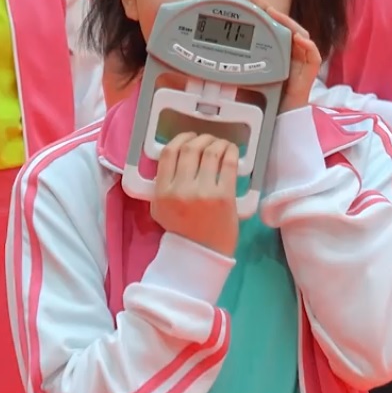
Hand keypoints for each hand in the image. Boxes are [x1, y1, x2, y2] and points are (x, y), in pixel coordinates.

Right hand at [149, 132, 239, 255]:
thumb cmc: (182, 231)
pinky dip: (231, 152)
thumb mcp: (160, 209)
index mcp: (162, 192)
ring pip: (211, 152)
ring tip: (221, 144)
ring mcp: (203, 192)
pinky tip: (231, 150)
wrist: (202, 254)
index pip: (169, 154)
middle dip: (201, 138)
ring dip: (217, 142)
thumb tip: (174, 157)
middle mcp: (181, 190)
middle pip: (191, 149)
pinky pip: (228, 164)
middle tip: (208, 140)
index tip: (189, 138)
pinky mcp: (224, 196)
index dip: (180, 139)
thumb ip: (162, 184)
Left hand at [249, 0, 319, 112]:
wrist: (282, 114)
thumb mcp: (253, 73)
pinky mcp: (310, 70)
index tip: (252, 2)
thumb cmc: (270, 95)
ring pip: (300, 34)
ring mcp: (302, 60)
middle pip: (287, 27)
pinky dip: (307, 45)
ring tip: (275, 15)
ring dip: (288, 23)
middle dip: (274, 13)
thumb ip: (245, 61)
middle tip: (260, 3)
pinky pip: (313, 54)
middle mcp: (292, 52)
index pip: (275, 26)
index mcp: (280, 50)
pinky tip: (297, 38)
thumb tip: (225, 50)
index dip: (266, 13)